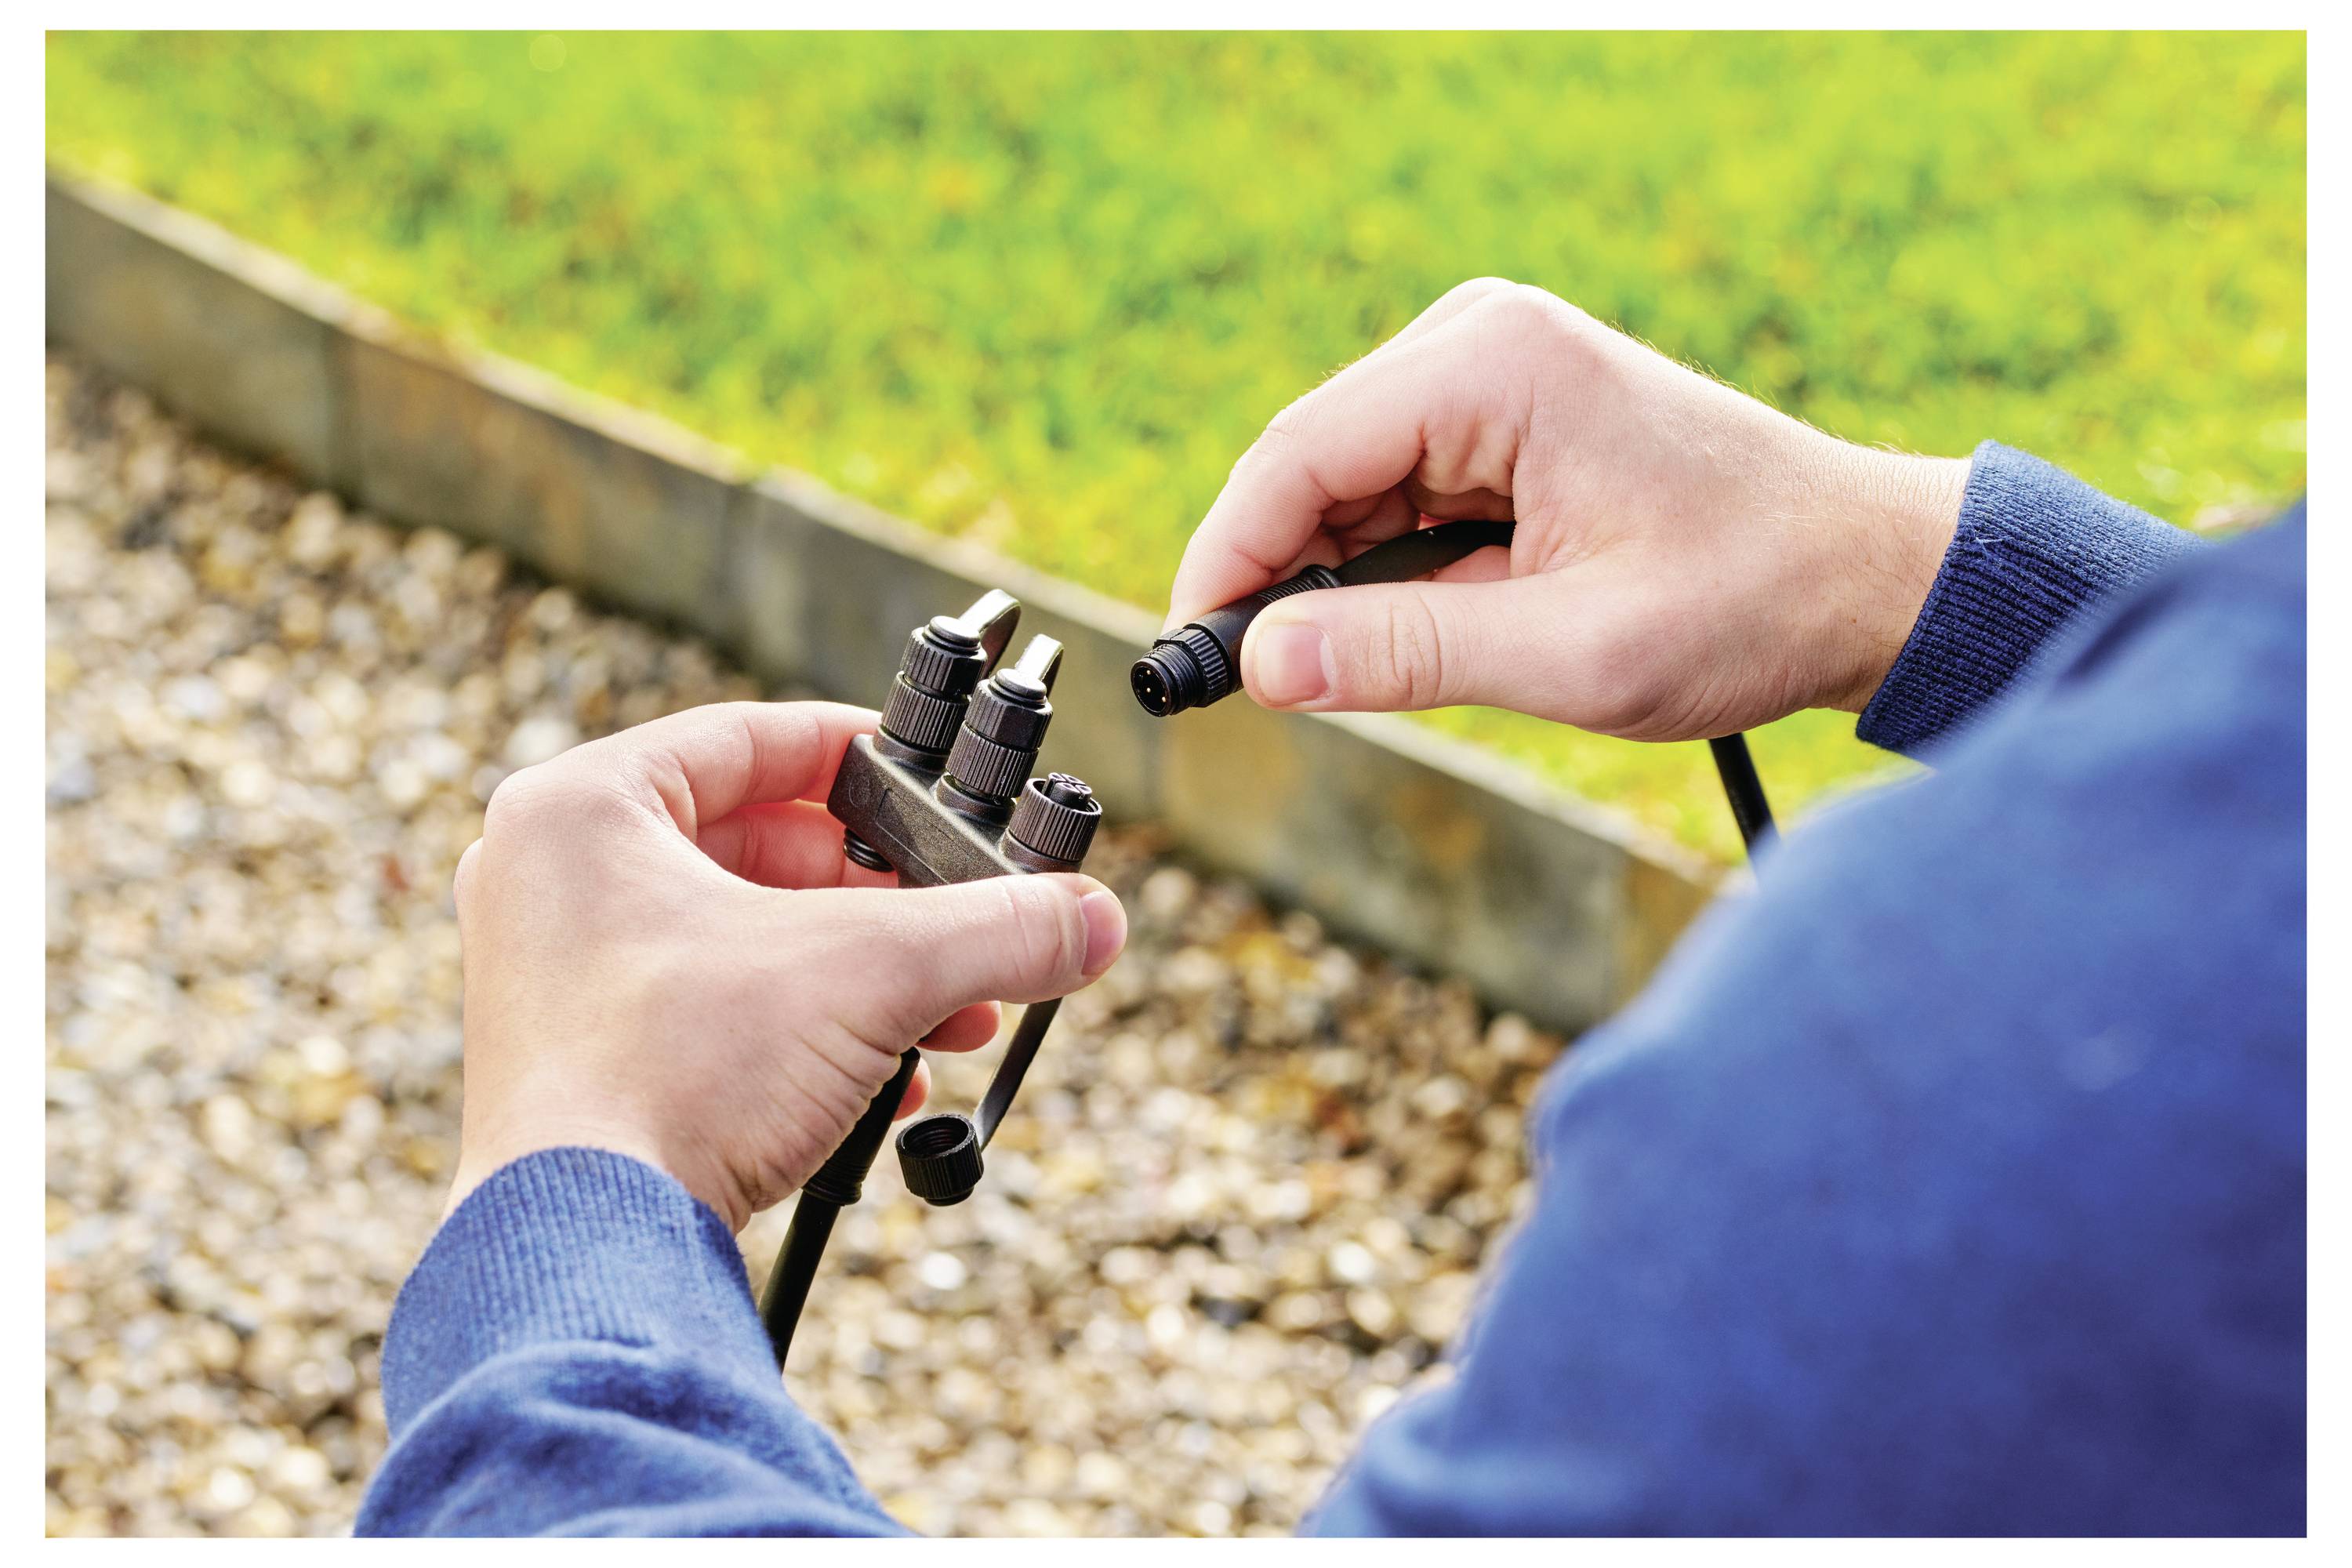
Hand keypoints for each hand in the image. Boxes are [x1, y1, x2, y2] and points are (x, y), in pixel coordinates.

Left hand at [443, 701, 1126, 1229]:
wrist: (587, 1256)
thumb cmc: (670, 1080)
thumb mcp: (872, 974)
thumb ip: (994, 931)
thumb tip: (1090, 917)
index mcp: (583, 811)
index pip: (747, 736)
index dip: (858, 754)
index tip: (928, 782)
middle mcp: (551, 883)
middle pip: (759, 848)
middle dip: (881, 901)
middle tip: (957, 924)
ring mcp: (557, 978)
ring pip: (746, 941)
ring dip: (862, 977)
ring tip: (948, 1016)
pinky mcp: (582, 1065)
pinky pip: (716, 1015)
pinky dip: (807, 1035)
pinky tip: (885, 1082)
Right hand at [1168, 279, 1969, 739]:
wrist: (1867, 574)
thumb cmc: (1752, 601)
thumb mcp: (1573, 653)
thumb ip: (1406, 655)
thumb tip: (1262, 665)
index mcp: (1494, 367)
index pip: (1297, 454)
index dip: (1226, 559)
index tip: (1191, 659)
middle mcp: (1480, 343)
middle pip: (1309, 463)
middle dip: (1274, 574)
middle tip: (1259, 689)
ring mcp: (1491, 373)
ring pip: (1345, 484)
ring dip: (1333, 577)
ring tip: (1367, 674)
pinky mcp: (1503, 418)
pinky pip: (1397, 493)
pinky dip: (1383, 568)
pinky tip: (1423, 630)